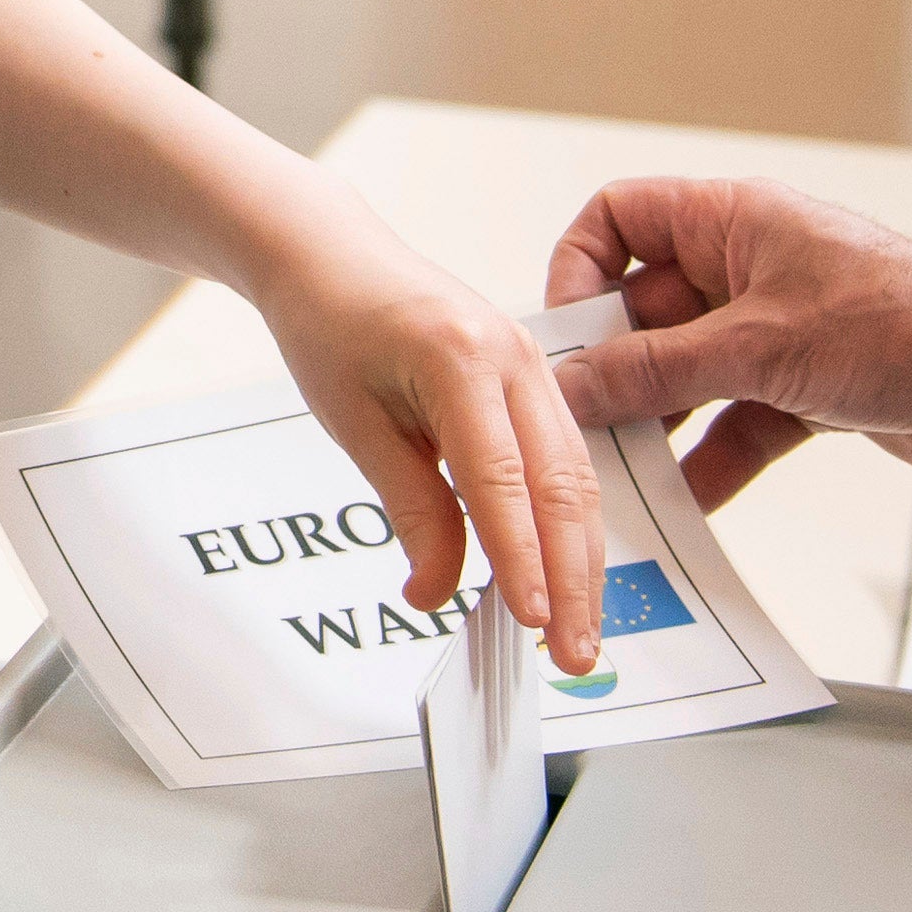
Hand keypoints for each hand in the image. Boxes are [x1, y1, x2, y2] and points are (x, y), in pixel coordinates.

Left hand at [254, 212, 605, 671]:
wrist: (332, 255)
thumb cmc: (330, 326)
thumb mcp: (354, 422)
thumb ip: (409, 507)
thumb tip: (435, 591)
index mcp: (462, 358)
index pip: (503, 479)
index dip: (522, 557)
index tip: (533, 622)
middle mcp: (516, 357)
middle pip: (562, 485)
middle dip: (574, 578)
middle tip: (575, 656)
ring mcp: (534, 365)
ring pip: (576, 478)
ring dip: (581, 560)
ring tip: (579, 633)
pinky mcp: (534, 379)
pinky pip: (564, 458)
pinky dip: (569, 522)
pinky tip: (567, 574)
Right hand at [545, 177, 911, 505]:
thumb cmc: (909, 323)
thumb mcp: (757, 348)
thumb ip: (657, 371)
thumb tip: (577, 387)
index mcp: (731, 223)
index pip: (619, 220)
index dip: (579, 270)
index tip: (563, 336)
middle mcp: (747, 271)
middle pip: (644, 312)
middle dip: (612, 370)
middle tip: (579, 426)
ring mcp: (777, 331)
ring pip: (688, 376)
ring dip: (658, 424)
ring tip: (624, 476)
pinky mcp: (808, 388)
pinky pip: (737, 422)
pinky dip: (713, 460)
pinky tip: (690, 502)